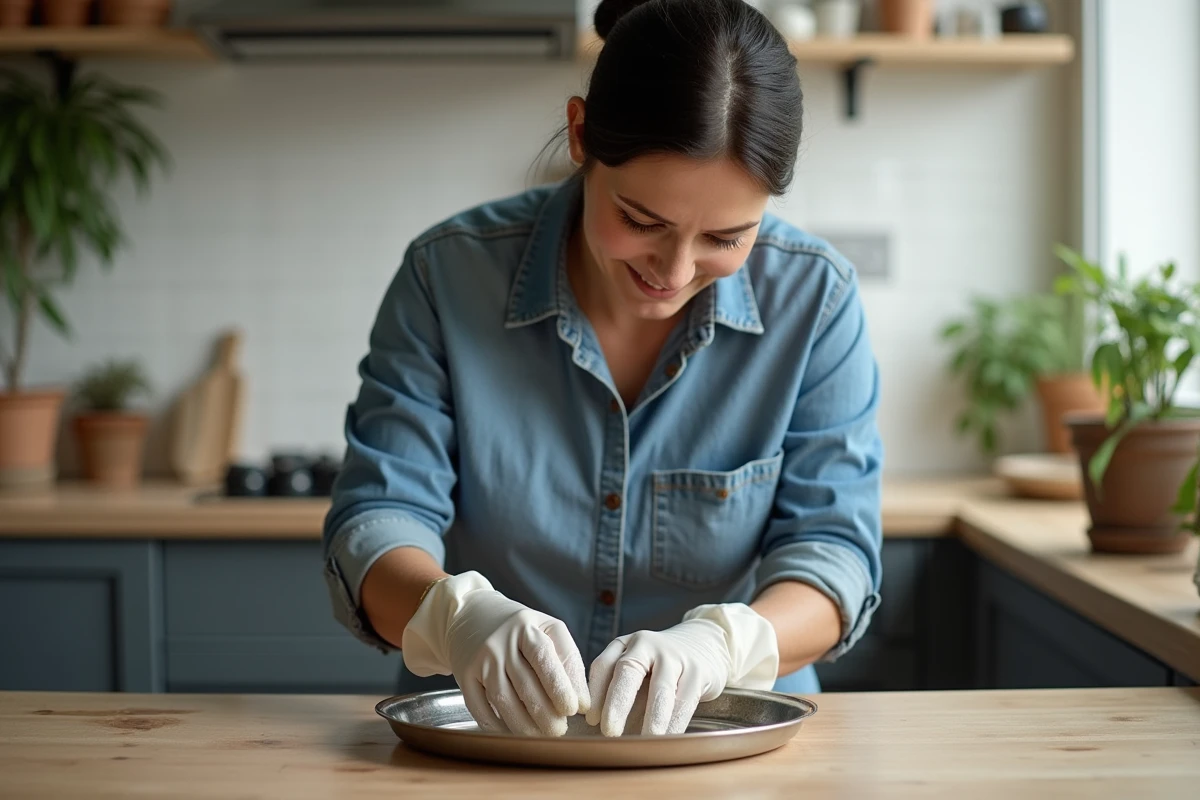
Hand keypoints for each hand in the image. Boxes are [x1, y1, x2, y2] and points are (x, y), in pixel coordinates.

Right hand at [402, 571, 589, 736]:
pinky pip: (479, 707)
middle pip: (523, 684)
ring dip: (523, 724)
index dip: (558, 686)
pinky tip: (512, 734)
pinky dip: (496, 725)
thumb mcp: (547, 629)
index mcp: (525, 627)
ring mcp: (480, 660)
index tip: (573, 709)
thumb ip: (568, 660)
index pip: (543, 657)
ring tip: (541, 736)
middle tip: (559, 730)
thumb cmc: (520, 628)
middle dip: (544, 712)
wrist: (471, 615)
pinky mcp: (464, 676)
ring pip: (502, 699)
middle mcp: (500, 643)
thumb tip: (583, 703)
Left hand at [586, 603, 778, 736]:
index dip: (595, 693)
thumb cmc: (661, 665)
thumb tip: (597, 725)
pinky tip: (667, 739)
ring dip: (652, 719)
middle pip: (628, 670)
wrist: (705, 643)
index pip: (604, 666)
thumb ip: (620, 689)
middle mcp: (648, 645)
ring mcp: (674, 656)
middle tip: (610, 732)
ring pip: (660, 689)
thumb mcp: (638, 668)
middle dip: (617, 703)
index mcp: (626, 644)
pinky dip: (674, 723)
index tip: (590, 720)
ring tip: (645, 742)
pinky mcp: (698, 671)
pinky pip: (684, 701)